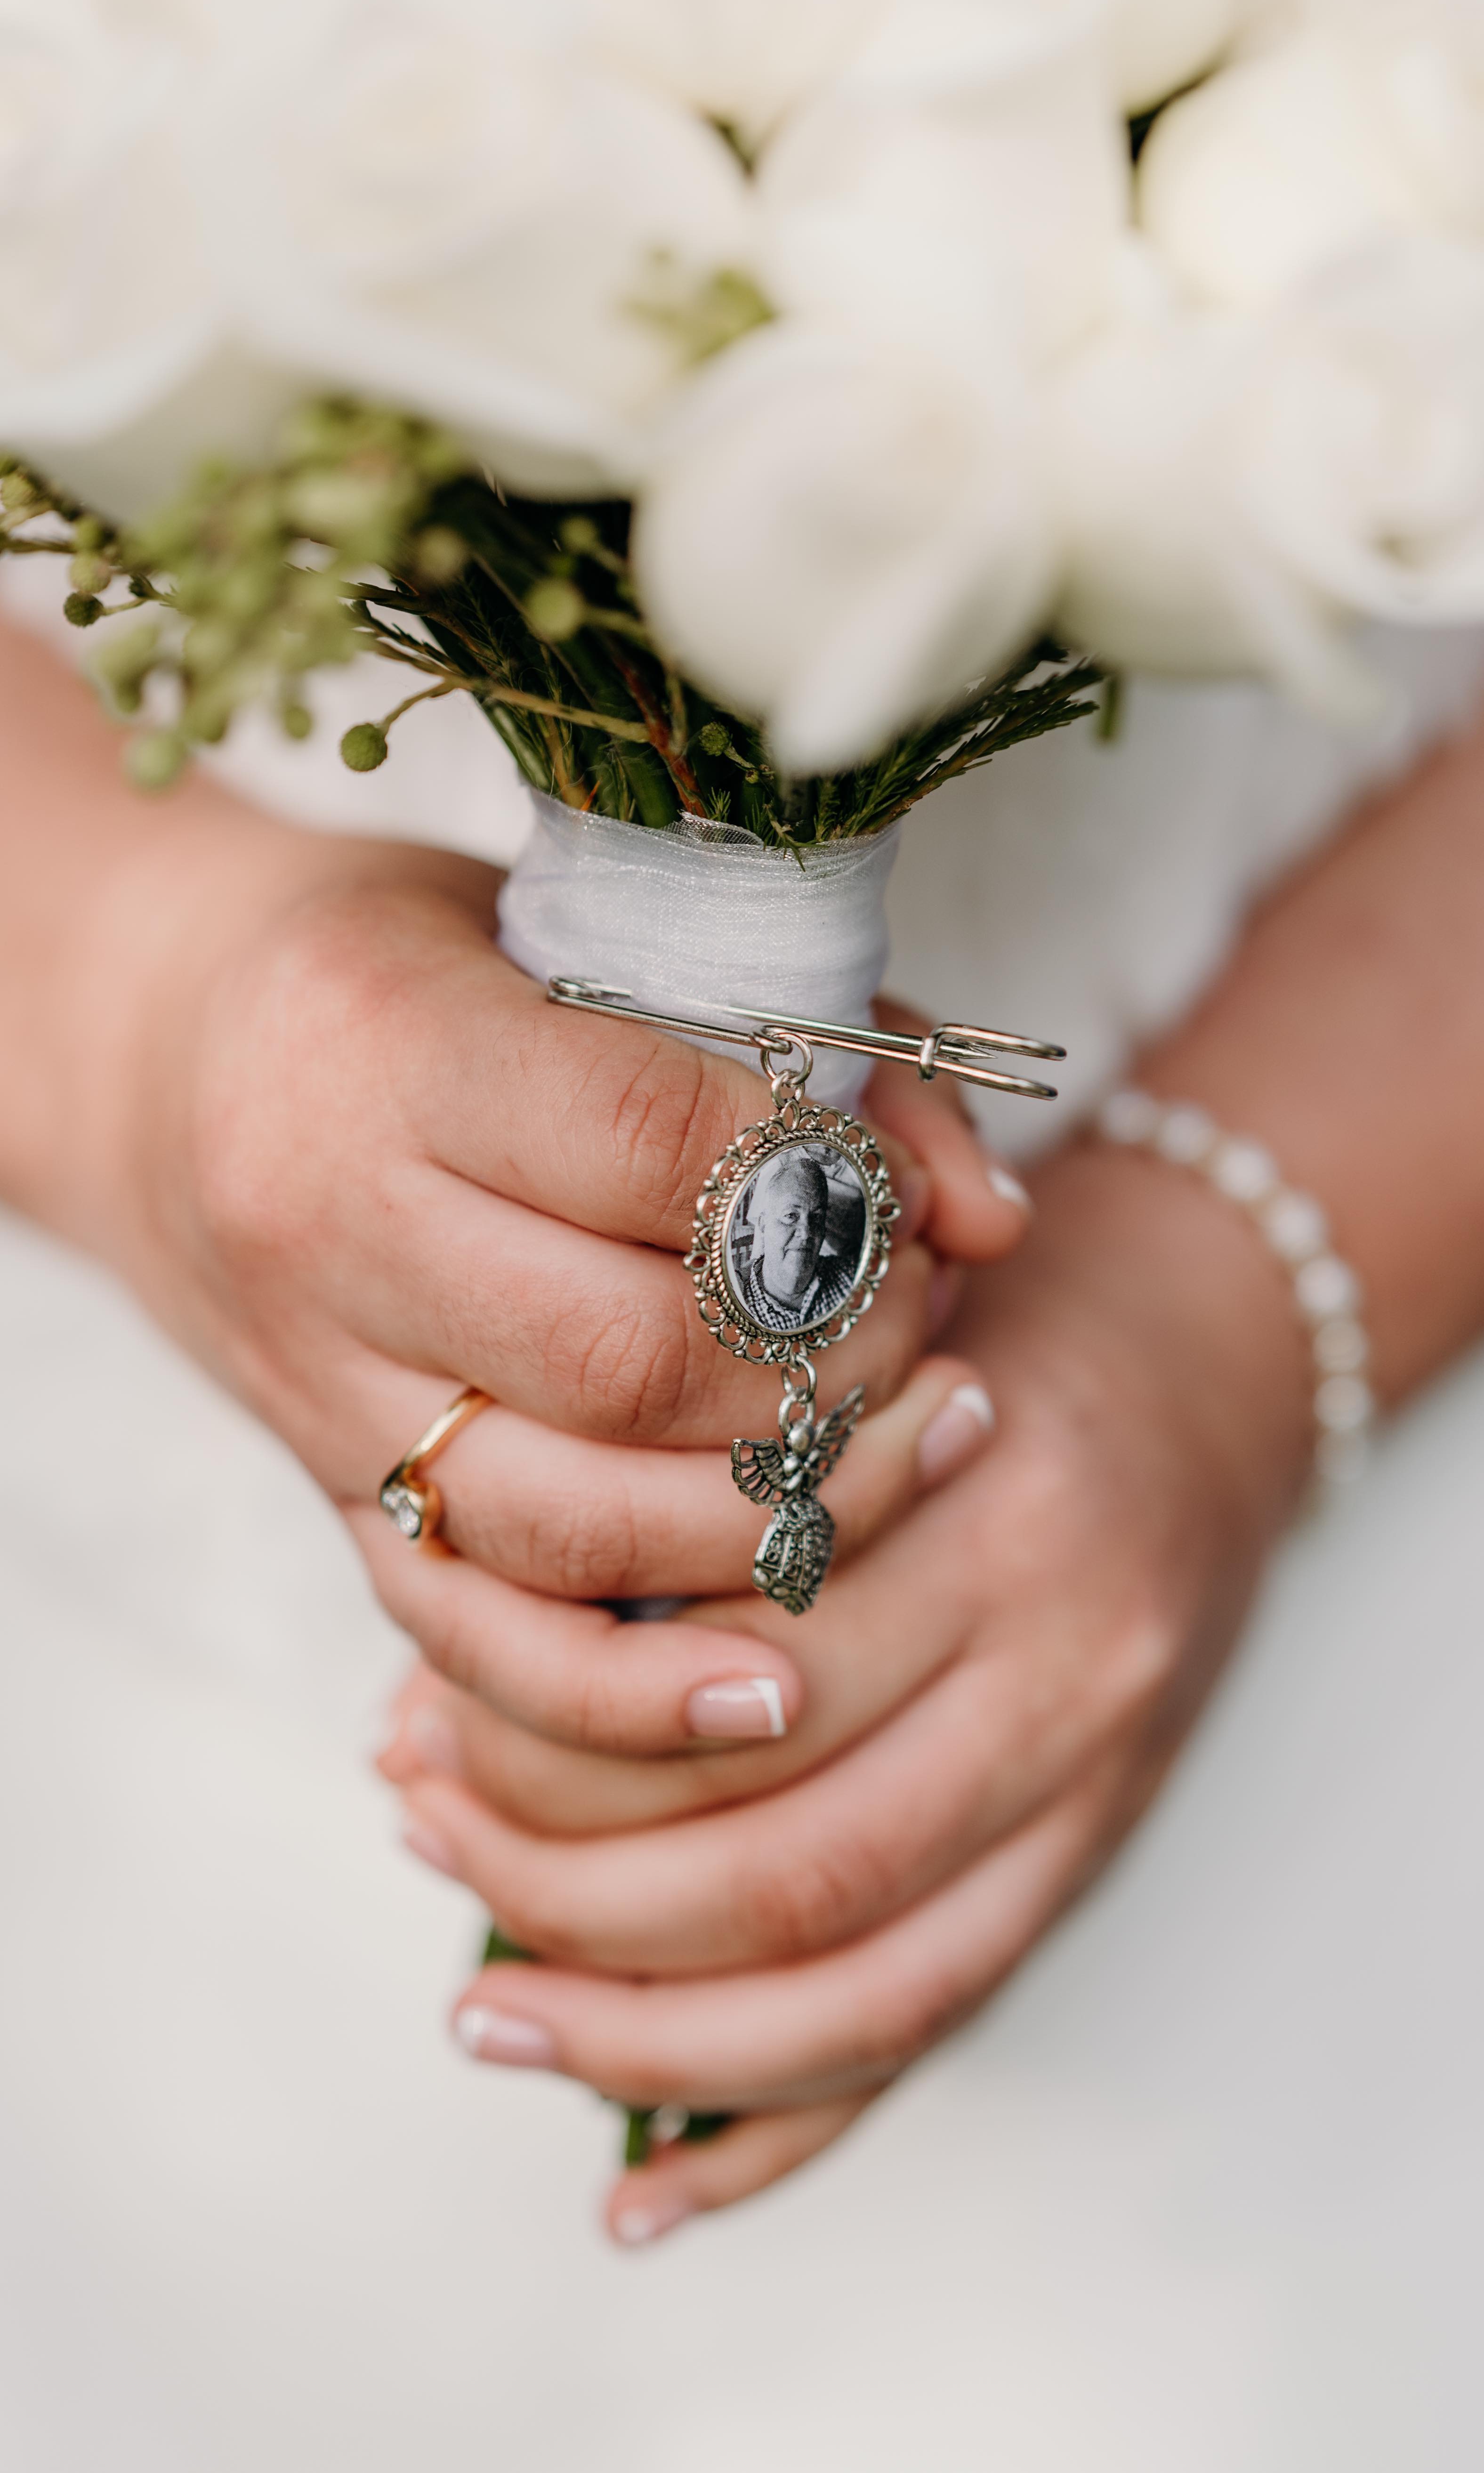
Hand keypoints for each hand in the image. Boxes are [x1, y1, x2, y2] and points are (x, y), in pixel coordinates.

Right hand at [66, 774, 1025, 1720]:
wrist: (173, 1061)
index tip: (892, 1193)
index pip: (651, 1144)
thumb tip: (988, 1216)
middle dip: (821, 1365)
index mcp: (389, 1045)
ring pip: (577, 1523)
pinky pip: (487, 1645)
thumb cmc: (423, 975)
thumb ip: (817, 1041)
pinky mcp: (336, 1505)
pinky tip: (770, 1691)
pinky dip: (638, 1694)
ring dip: (772, 1515)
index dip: (818, 1182)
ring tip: (884, 1449)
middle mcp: (330, 1228)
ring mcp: (322, 1391)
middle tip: (909, 1329)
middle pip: (631, 1357)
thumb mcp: (591, 936)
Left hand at [378, 1142, 1312, 2241]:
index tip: (417, 1740)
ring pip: (858, 1988)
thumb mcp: (819, 1383)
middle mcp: (1064, 1667)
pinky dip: (775, 2134)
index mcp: (991, 1514)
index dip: (550, 1751)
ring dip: (645, 2038)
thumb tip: (412, 1724)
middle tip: (427, 1842)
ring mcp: (1098, 1787)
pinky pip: (929, 2041)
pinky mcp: (1096, 1865)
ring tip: (487, 2017)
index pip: (736, 1691)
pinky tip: (639, 2188)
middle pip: (789, 1866)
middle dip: (568, 1900)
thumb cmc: (960, 1353)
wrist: (1198, 1366)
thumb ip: (653, 1530)